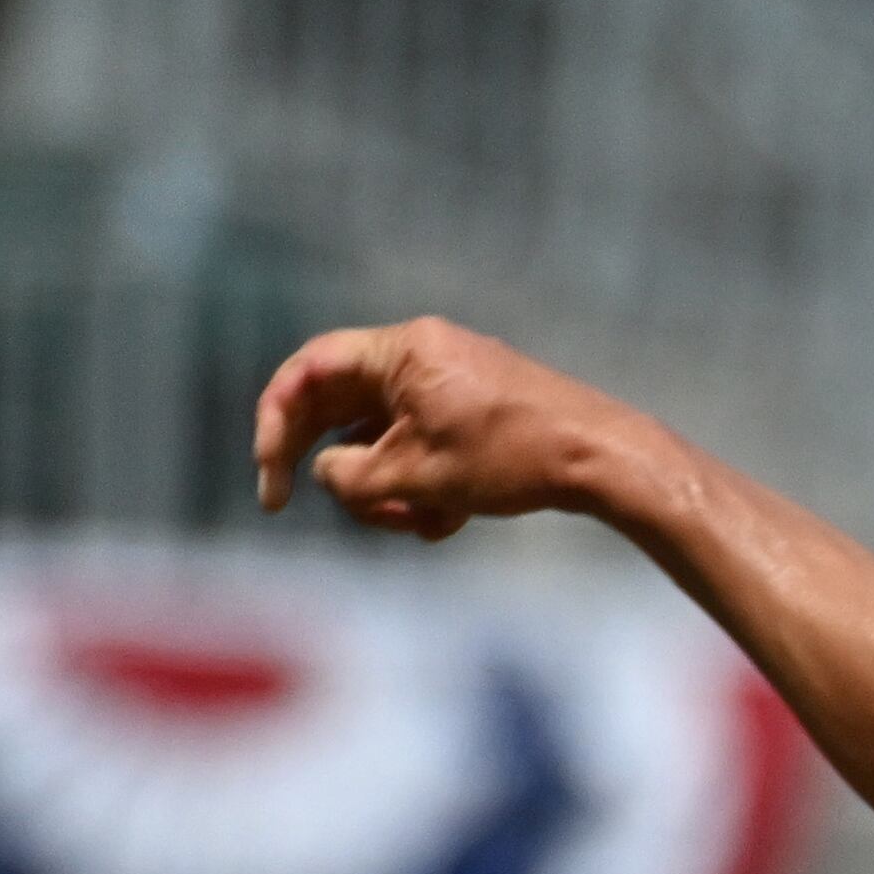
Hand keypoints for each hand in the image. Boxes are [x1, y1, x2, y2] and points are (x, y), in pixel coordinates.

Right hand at [251, 316, 637, 538]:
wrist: (602, 460)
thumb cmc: (512, 460)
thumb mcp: (415, 477)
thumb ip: (350, 478)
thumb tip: (327, 474)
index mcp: (403, 351)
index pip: (309, 371)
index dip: (275, 422)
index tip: (271, 477)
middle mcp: (424, 355)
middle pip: (342, 406)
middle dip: (333, 466)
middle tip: (302, 505)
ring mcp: (451, 383)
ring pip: (384, 437)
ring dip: (386, 488)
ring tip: (419, 522)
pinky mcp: (476, 412)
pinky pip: (424, 446)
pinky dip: (423, 484)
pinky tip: (448, 520)